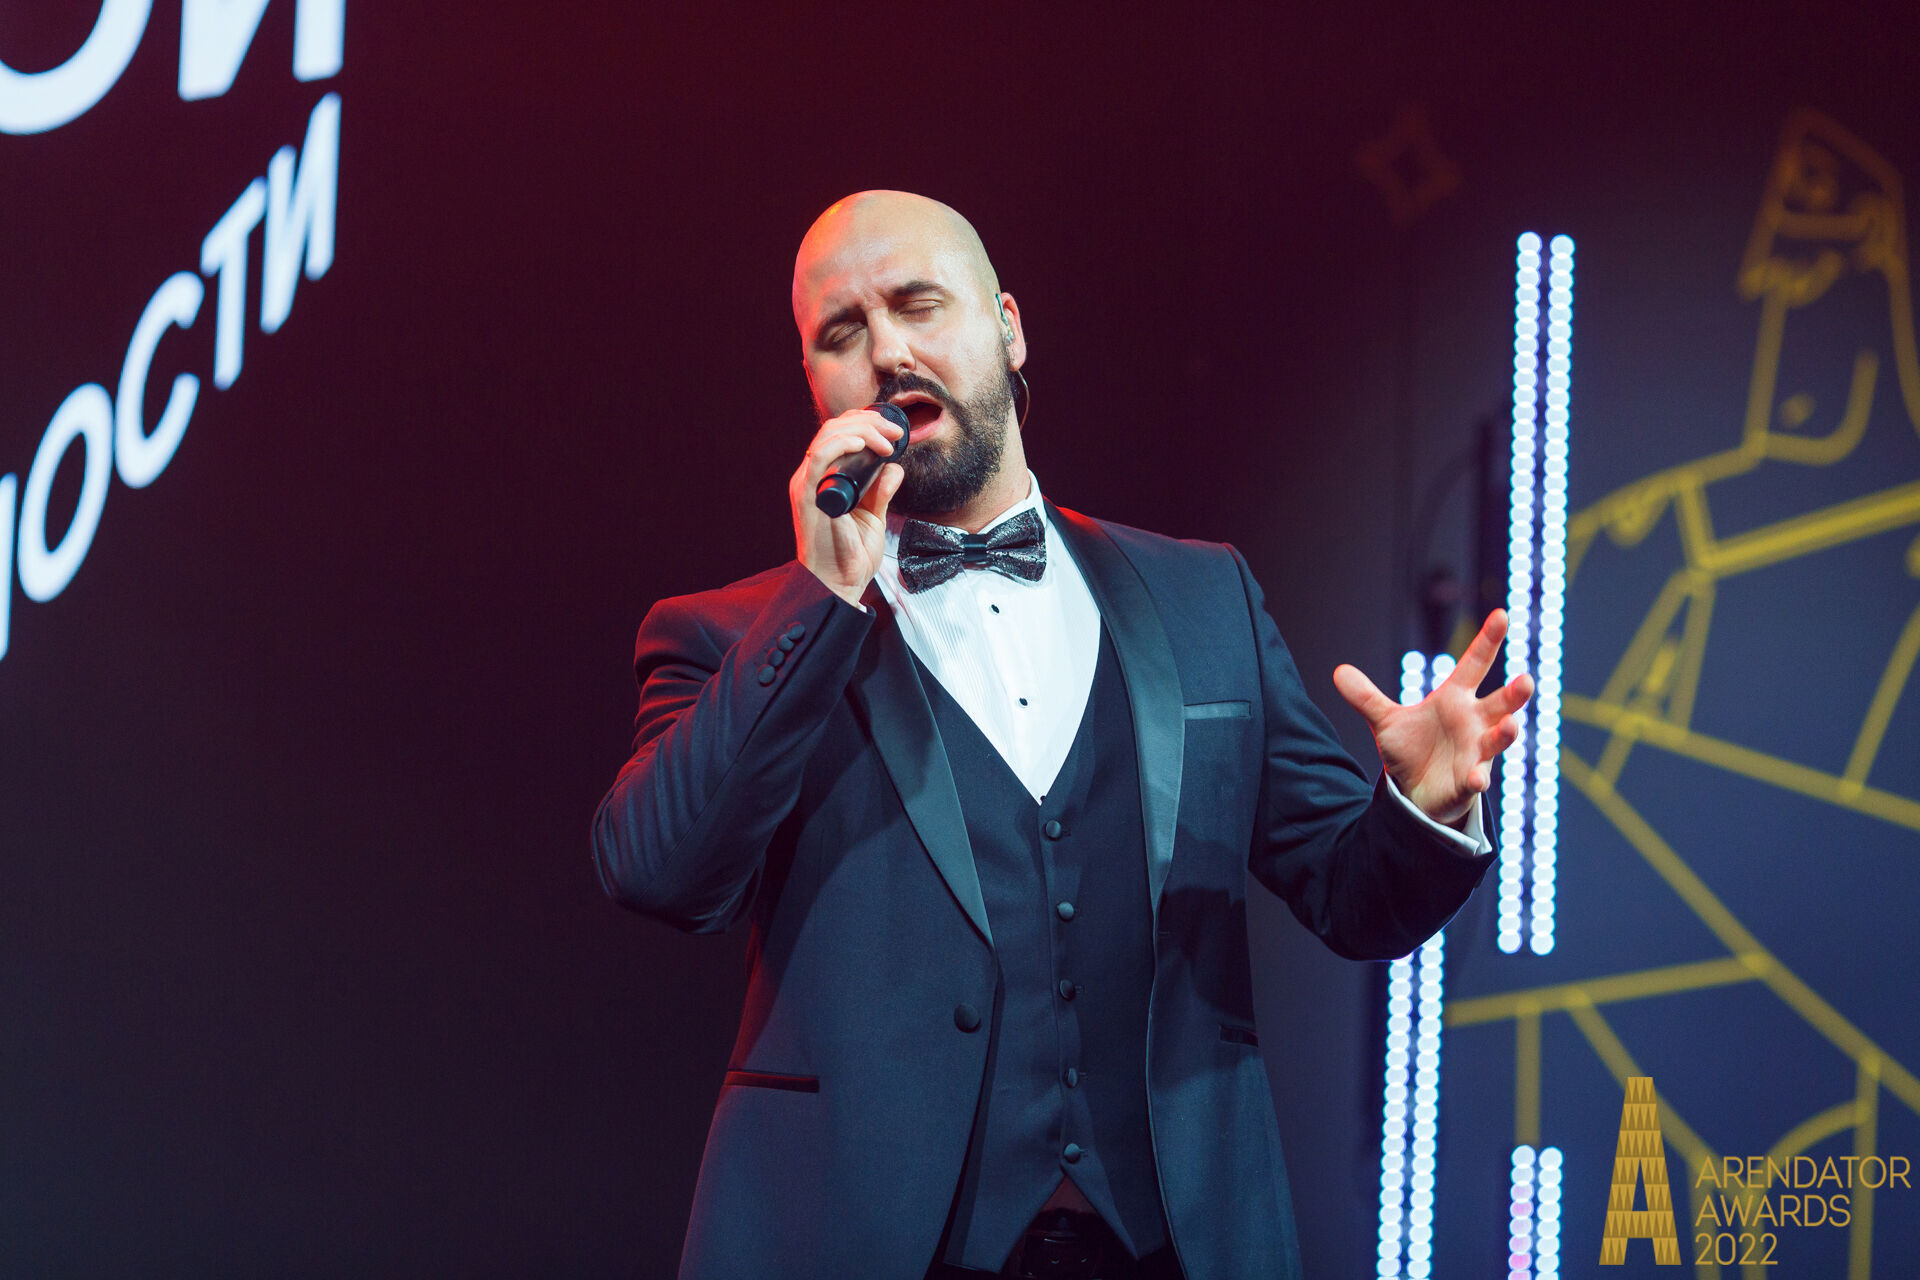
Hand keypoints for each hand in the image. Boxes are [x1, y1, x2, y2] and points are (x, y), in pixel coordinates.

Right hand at [791, 407, 905, 605]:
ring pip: (828, 436)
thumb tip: (894, 468)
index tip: (895, 432)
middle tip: (895, 433)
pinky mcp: (806, 495)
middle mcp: (813, 476)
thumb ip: (881, 492)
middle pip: (835, 429)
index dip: (867, 423)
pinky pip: (819, 458)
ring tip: (886, 441)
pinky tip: (861, 443)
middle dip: (869, 422)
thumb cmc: (851, 555)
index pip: (839, 434)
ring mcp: (807, 484)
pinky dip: (840, 444)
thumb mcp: (874, 516)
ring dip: (861, 430)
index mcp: (825, 478)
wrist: (840, 584)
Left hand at [1331, 609, 1534, 825]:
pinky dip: (1478, 778)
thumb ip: (1366, 697)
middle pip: (1500, 703)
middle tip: (1526, 680)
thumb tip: (1338, 671)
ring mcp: (1475, 752)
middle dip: (1515, 694)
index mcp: (1455, 700)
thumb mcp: (1386, 721)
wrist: (1414, 790)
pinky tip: (1477, 779)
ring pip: (1497, 740)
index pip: (1474, 665)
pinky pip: (1477, 778)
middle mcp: (1473, 722)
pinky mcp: (1468, 781)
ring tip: (1510, 725)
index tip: (1501, 614)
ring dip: (1505, 733)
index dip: (1487, 641)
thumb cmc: (1412, 749)